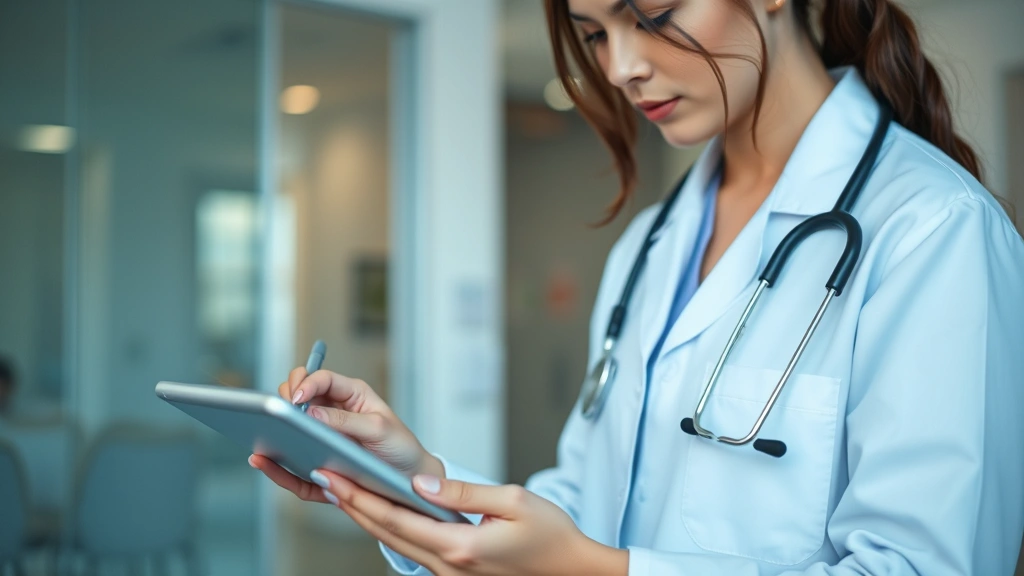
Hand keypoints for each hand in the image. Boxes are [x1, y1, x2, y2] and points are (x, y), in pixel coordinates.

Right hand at [249, 367, 444, 504]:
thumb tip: (311, 414)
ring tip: (263, 433)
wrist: (409, 480)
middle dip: (286, 398)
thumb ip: (346, 421)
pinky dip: (275, 465)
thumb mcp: (379, 430)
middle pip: (298, 395)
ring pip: (290, 427)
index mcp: (351, 395)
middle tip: (281, 412)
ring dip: (275, 428)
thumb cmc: (400, 447)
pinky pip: (290, 464)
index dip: (306, 383)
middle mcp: (333, 413)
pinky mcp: (316, 465)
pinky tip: (263, 461)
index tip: (297, 398)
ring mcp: (322, 439)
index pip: (322, 378)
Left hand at [311, 470, 628, 575]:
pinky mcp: (457, 575)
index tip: (334, 475)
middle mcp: (449, 566)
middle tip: (324, 477)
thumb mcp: (513, 500)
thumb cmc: (552, 536)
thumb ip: (463, 493)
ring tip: (344, 492)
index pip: (396, 518)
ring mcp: (451, 575)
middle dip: (352, 504)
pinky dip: (392, 529)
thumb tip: (422, 484)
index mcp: (460, 546)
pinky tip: (383, 513)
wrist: (573, 571)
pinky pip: (414, 550)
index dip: (360, 496)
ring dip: (368, 518)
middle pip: (387, 534)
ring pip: (397, 544)